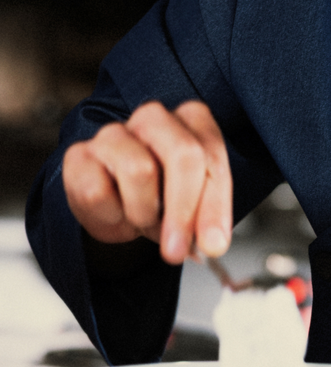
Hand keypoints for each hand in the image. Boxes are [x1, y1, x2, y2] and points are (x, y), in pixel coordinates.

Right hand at [63, 100, 231, 264]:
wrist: (117, 205)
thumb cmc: (162, 196)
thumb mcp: (194, 204)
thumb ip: (207, 217)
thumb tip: (213, 243)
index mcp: (192, 119)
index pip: (211, 154)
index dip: (215, 204)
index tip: (213, 244)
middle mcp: (154, 117)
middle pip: (182, 153)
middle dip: (183, 209)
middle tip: (177, 249)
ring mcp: (113, 133)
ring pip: (139, 170)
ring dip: (144, 211)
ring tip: (144, 219)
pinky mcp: (79, 155)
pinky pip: (97, 192)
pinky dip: (110, 214)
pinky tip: (115, 211)